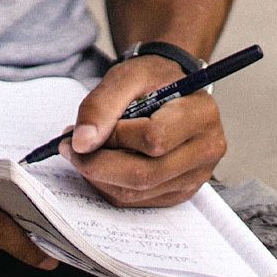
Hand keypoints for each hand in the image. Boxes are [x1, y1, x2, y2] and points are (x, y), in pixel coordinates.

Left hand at [59, 55, 226, 207]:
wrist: (171, 89)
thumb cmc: (152, 81)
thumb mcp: (125, 76)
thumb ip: (100, 105)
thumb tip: (81, 142)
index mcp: (201, 115)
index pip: (153, 139)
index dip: (112, 138)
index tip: (79, 133)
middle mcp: (206, 150)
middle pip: (145, 174)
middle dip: (97, 164)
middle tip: (71, 149)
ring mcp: (195, 176)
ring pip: (137, 192)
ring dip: (99, 176)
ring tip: (84, 153)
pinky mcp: (180, 192)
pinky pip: (136, 200)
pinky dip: (108, 185)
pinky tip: (101, 164)